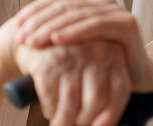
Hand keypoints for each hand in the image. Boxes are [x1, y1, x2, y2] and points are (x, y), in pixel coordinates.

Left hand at [12, 0, 152, 92]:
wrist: (137, 81)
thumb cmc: (102, 66)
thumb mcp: (75, 46)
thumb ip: (59, 24)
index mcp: (89, 3)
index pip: (56, 2)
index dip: (33, 13)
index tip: (15, 28)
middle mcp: (102, 3)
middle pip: (64, 7)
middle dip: (38, 22)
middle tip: (19, 37)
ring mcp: (116, 11)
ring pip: (77, 15)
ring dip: (51, 27)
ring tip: (32, 41)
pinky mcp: (127, 24)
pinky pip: (96, 25)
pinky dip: (74, 32)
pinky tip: (57, 40)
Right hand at [14, 38, 131, 125]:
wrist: (32, 34)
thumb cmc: (68, 58)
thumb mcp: (93, 64)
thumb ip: (105, 86)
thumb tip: (103, 123)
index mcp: (112, 52)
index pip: (120, 88)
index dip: (112, 113)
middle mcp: (94, 50)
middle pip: (97, 99)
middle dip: (85, 119)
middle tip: (78, 124)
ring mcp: (70, 54)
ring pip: (71, 104)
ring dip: (64, 122)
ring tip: (61, 124)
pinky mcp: (47, 61)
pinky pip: (51, 99)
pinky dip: (50, 110)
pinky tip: (50, 110)